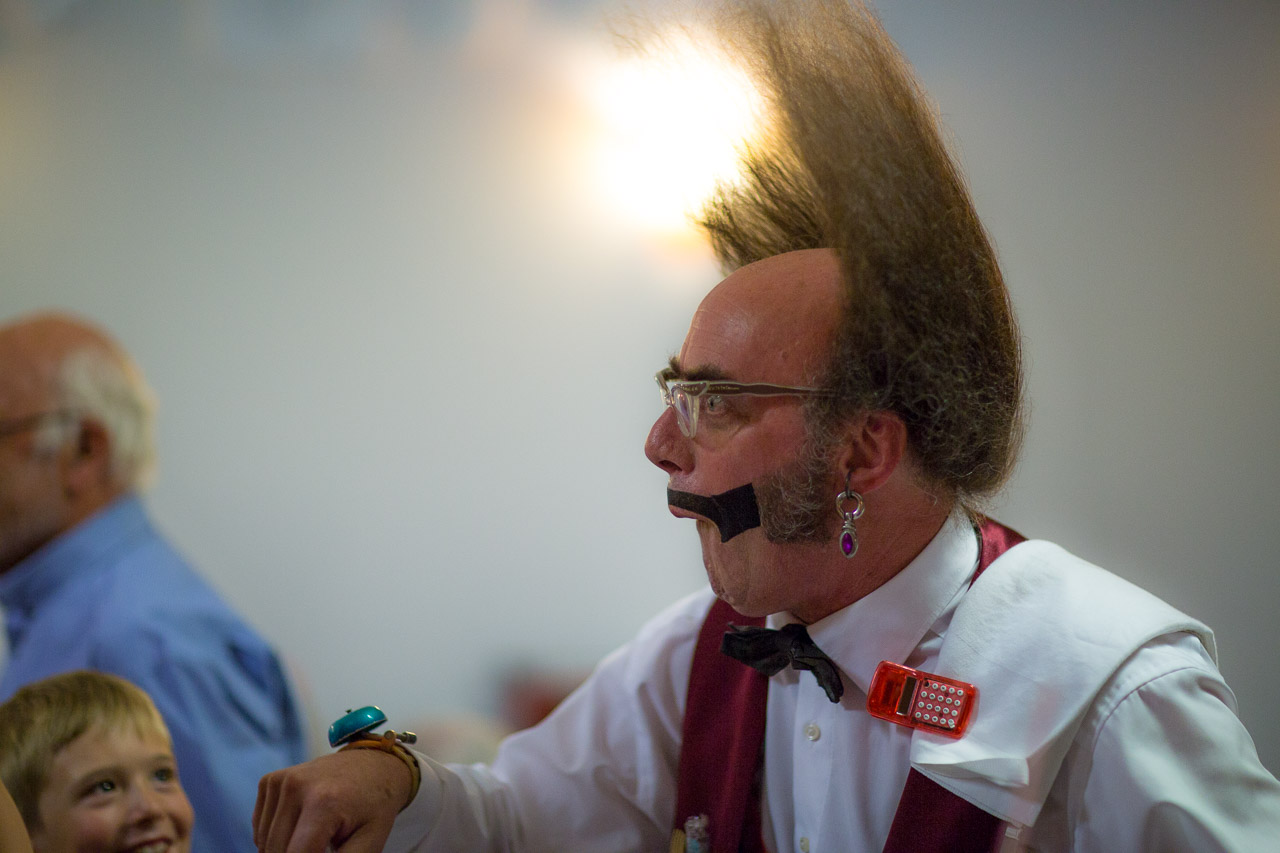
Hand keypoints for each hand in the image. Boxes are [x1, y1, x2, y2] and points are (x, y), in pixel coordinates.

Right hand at [254, 748, 413, 852]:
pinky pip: (259, 828)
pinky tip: (301, 827)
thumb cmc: (374, 806)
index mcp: (324, 802)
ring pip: (265, 843)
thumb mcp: (370, 841)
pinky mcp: (270, 780)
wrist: (373, 765)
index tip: (324, 852)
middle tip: (324, 846)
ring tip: (316, 837)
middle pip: (278, 850)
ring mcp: (281, 781)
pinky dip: (276, 836)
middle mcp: (296, 786)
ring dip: (286, 849)